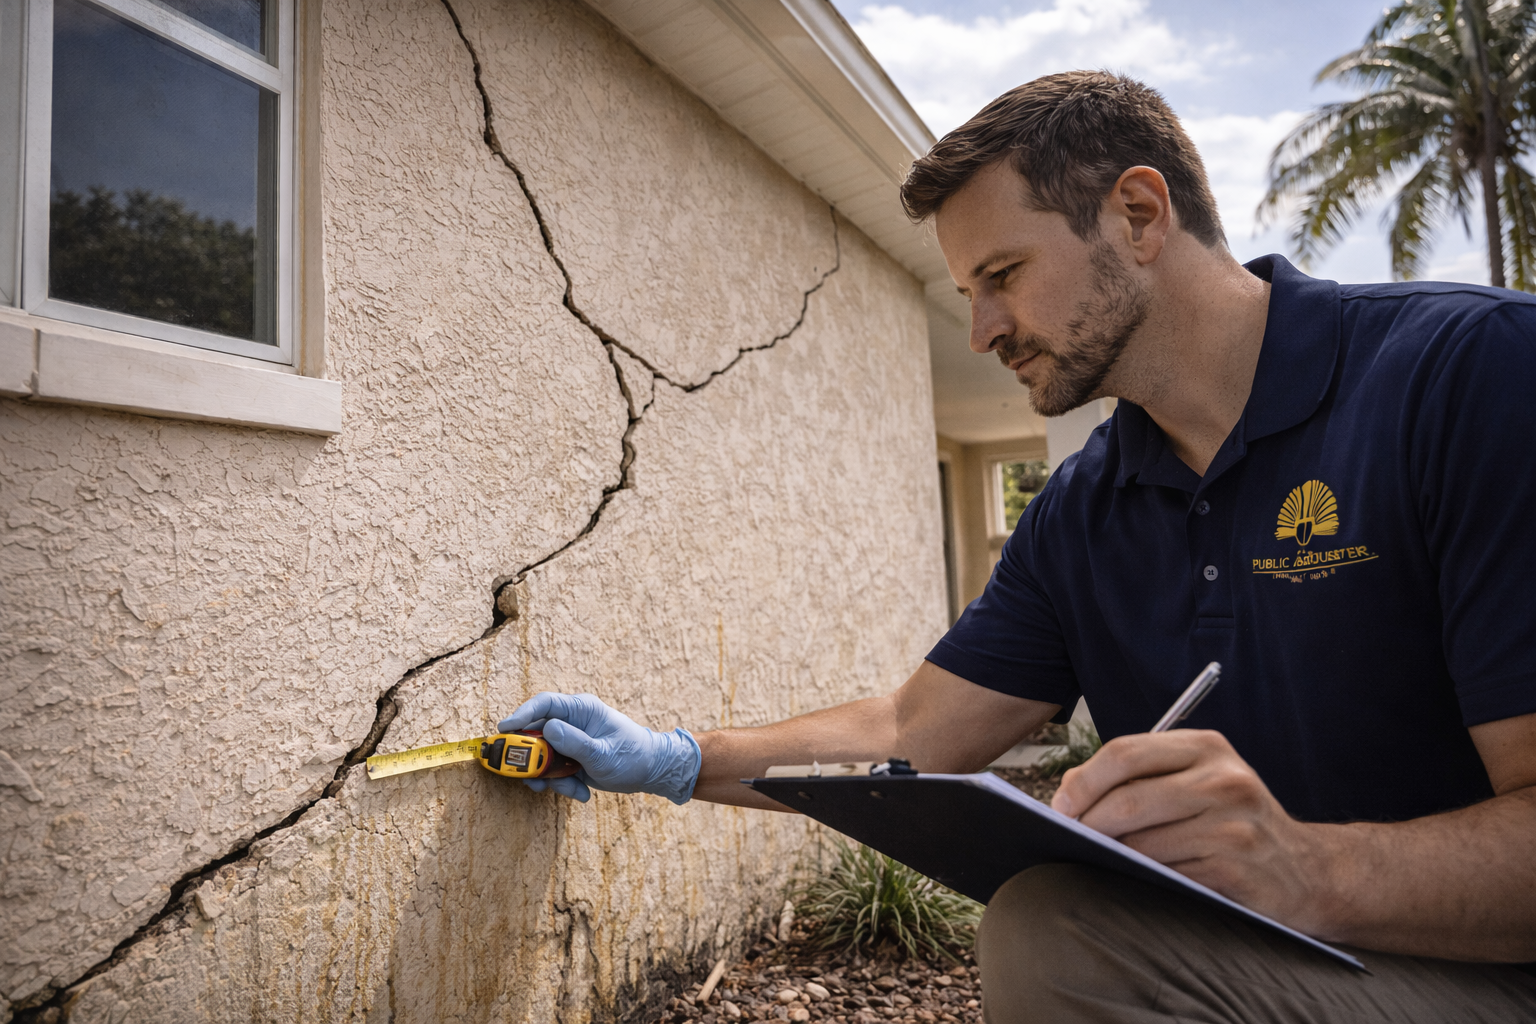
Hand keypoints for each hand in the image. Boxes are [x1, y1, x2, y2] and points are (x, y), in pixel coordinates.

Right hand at [498, 692, 700, 804]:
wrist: (650, 771)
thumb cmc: (633, 756)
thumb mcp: (603, 753)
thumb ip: (575, 742)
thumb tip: (547, 729)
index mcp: (581, 709)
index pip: (544, 704)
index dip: (521, 714)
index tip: (504, 730)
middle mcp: (572, 722)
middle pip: (535, 734)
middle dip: (532, 759)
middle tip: (531, 778)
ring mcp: (569, 741)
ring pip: (541, 758)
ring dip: (549, 778)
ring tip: (571, 789)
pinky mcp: (569, 759)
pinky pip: (552, 771)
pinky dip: (561, 785)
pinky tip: (582, 793)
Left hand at [1050, 730, 1329, 930]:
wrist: (1308, 871)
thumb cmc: (1234, 823)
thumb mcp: (1198, 782)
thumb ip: (1142, 778)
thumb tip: (1068, 793)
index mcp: (1207, 747)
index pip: (1125, 752)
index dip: (1083, 780)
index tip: (1061, 805)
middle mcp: (1224, 778)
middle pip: (1129, 796)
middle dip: (1088, 821)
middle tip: (1068, 836)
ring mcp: (1233, 823)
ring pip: (1143, 841)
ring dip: (1113, 855)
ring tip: (1101, 858)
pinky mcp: (1236, 866)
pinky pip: (1167, 873)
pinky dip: (1144, 877)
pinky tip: (1139, 878)